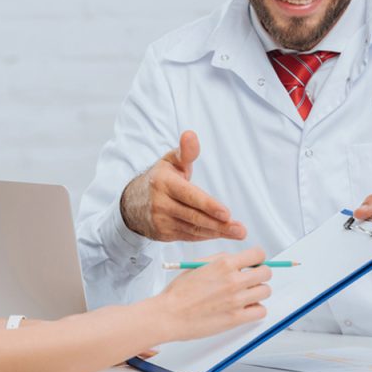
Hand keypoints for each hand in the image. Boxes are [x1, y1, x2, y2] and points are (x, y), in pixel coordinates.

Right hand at [120, 130, 246, 241]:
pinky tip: (220, 233)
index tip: (227, 213)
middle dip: (219, 224)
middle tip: (240, 229)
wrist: (131, 203)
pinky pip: (188, 236)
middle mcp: (160, 203)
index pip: (189, 195)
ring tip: (237, 233)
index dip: (208, 205)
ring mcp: (161, 221)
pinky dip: (205, 236)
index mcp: (164, 183)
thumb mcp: (170, 161)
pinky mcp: (163, 234)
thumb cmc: (160, 179)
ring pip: (193, 229)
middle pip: (194, 216)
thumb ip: (186, 152)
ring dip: (217, 232)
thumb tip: (191, 135)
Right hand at [156, 247, 271, 341]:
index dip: (257, 258)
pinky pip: (261, 311)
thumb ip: (219, 260)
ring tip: (246, 294)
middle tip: (252, 278)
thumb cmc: (178, 293)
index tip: (254, 262)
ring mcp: (237, 300)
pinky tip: (245, 307)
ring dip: (258, 292)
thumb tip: (235, 259)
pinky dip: (256, 309)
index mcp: (224, 264)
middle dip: (260, 273)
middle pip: (266, 273)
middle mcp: (233, 281)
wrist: (169, 315)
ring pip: (265, 291)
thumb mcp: (198, 265)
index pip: (258, 254)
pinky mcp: (236, 318)